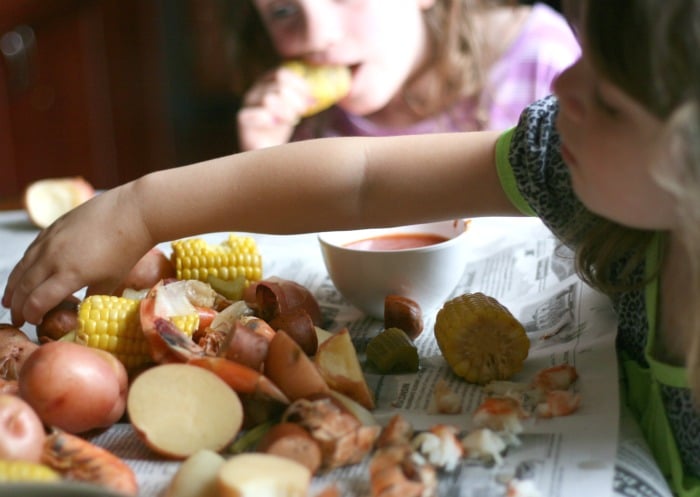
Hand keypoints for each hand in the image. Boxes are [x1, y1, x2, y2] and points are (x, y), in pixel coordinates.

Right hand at [2, 185, 153, 325]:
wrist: (132, 213)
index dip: (32, 315)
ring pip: (23, 267)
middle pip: (25, 286)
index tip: (33, 322)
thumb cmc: (127, 250)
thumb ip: (93, 296)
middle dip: (18, 305)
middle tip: (17, 318)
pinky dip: (23, 266)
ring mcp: (50, 240)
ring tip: (9, 300)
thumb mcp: (111, 280)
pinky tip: (23, 273)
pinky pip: (30, 250)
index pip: (38, 301)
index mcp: (69, 274)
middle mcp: (53, 257)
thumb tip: (82, 308)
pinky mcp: (53, 227)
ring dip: (13, 286)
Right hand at [237, 66, 311, 150]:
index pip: (281, 73)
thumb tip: (315, 96)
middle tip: (302, 112)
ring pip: (269, 98)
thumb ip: (301, 98)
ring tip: (290, 121)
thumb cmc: (280, 129)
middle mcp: (255, 90)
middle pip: (279, 86)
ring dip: (286, 111)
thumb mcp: (293, 109)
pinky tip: (275, 125)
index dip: (299, 84)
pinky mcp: (243, 119)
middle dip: (296, 100)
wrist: (267, 152)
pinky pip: (259, 113)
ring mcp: (247, 103)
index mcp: (266, 83)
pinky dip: (270, 119)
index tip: (310, 99)